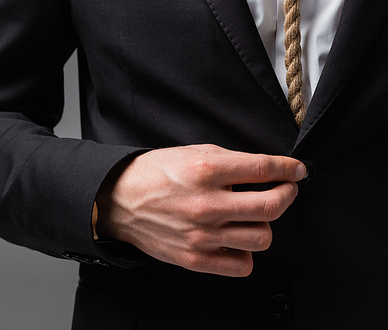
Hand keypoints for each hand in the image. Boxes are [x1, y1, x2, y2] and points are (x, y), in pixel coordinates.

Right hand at [96, 144, 305, 276]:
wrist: (120, 199)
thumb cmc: (156, 173)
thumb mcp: (193, 152)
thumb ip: (230, 162)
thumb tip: (265, 170)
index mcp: (206, 170)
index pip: (263, 169)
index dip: (288, 168)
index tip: (297, 169)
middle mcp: (207, 204)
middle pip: (271, 206)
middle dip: (288, 194)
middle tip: (287, 189)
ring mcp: (202, 235)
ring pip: (262, 237)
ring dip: (266, 223)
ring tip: (255, 214)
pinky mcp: (196, 259)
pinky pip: (242, 265)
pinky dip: (246, 252)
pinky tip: (237, 238)